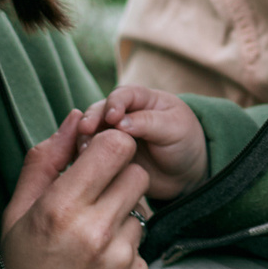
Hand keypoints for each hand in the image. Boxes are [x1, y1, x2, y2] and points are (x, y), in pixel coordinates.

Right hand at [0, 111, 151, 268]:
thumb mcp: (16, 217)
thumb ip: (44, 162)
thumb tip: (73, 118)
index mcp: (60, 208)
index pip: (115, 146)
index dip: (110, 147)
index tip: (97, 161)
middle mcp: (94, 230)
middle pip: (136, 173)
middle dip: (119, 179)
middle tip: (96, 200)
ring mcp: (120, 258)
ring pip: (141, 210)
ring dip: (122, 219)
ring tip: (92, 244)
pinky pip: (142, 247)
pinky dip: (126, 253)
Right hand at [88, 84, 209, 198]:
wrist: (185, 174)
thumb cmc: (184, 143)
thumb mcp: (175, 129)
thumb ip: (148, 122)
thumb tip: (119, 123)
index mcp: (143, 99)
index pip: (124, 94)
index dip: (115, 103)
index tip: (111, 117)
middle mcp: (123, 113)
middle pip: (100, 110)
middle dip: (92, 118)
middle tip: (86, 130)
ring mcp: (112, 134)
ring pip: (91, 130)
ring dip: (85, 137)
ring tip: (84, 149)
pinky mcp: (107, 154)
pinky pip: (91, 151)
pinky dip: (85, 154)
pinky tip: (82, 160)